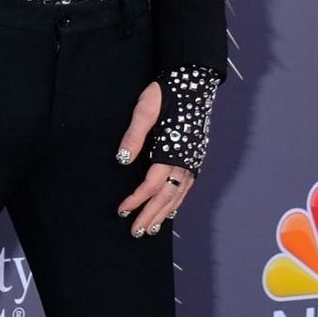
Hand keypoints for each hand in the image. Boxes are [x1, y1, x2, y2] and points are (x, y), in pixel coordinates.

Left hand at [115, 82, 193, 236]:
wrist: (193, 83)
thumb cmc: (166, 94)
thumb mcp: (145, 110)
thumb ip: (134, 136)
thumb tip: (122, 160)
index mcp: (170, 151)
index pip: (151, 184)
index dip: (137, 200)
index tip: (122, 211)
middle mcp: (184, 161)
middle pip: (166, 196)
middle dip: (150, 216)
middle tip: (136, 232)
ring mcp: (192, 161)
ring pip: (178, 195)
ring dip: (164, 214)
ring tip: (151, 229)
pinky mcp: (195, 159)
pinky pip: (186, 188)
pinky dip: (177, 202)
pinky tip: (170, 210)